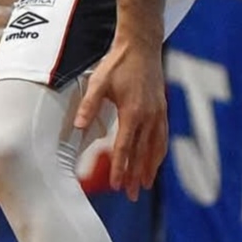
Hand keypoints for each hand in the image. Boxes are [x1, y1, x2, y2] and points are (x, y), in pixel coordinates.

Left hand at [74, 37, 167, 200]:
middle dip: (135, 176)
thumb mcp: (98, 82)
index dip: (120, 168)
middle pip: (142, 153)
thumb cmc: (118, 63)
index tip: (116, 185)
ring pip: (156, 148)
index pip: (125, 148)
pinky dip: (159, 153)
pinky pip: (163, 137)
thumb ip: (89, 105)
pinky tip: (155, 162)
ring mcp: (158, 113)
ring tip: (145, 185)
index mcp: (132, 112)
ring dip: (150, 168)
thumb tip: (78, 125)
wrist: (141, 45)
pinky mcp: (162, 109)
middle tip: (131, 195)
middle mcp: (148, 116)